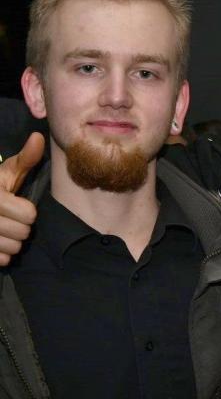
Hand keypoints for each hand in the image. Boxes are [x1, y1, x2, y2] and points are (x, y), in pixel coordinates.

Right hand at [0, 132, 44, 264]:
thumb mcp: (7, 172)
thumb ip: (25, 159)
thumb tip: (38, 138)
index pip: (29, 215)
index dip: (28, 212)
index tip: (19, 206)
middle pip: (23, 233)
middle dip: (22, 228)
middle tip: (12, 220)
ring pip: (13, 248)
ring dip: (13, 242)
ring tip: (4, 231)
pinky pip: (2, 261)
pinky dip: (3, 255)